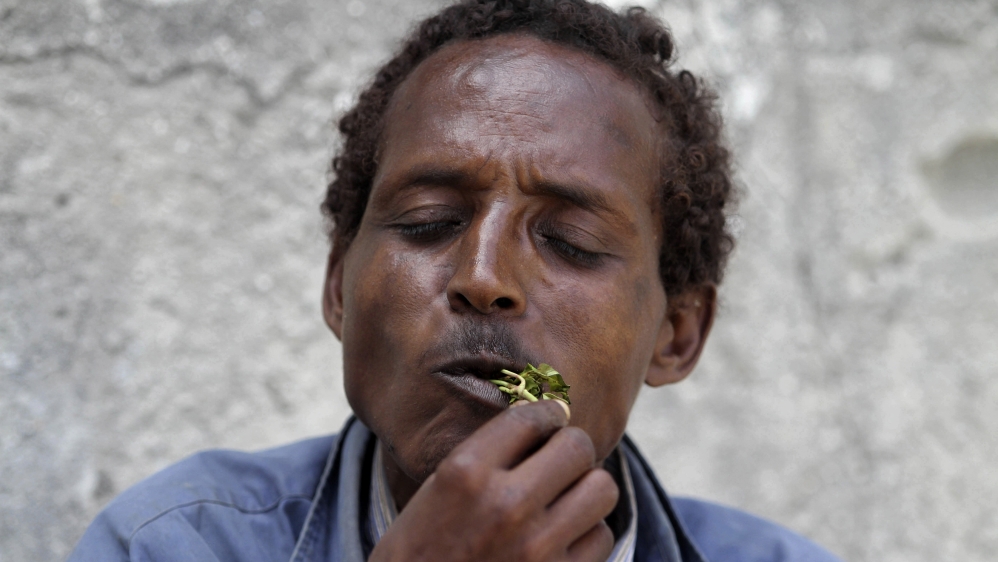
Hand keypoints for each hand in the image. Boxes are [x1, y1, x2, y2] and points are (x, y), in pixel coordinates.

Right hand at [369, 400, 618, 561]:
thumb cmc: (419, 552)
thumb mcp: (435, 491)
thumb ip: (485, 456)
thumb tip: (540, 424)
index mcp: (465, 473)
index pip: (530, 418)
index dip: (548, 413)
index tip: (553, 418)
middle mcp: (505, 505)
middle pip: (577, 447)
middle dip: (572, 449)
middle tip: (562, 460)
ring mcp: (537, 547)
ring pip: (601, 489)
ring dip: (586, 491)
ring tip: (566, 499)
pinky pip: (602, 536)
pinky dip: (587, 534)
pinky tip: (563, 537)